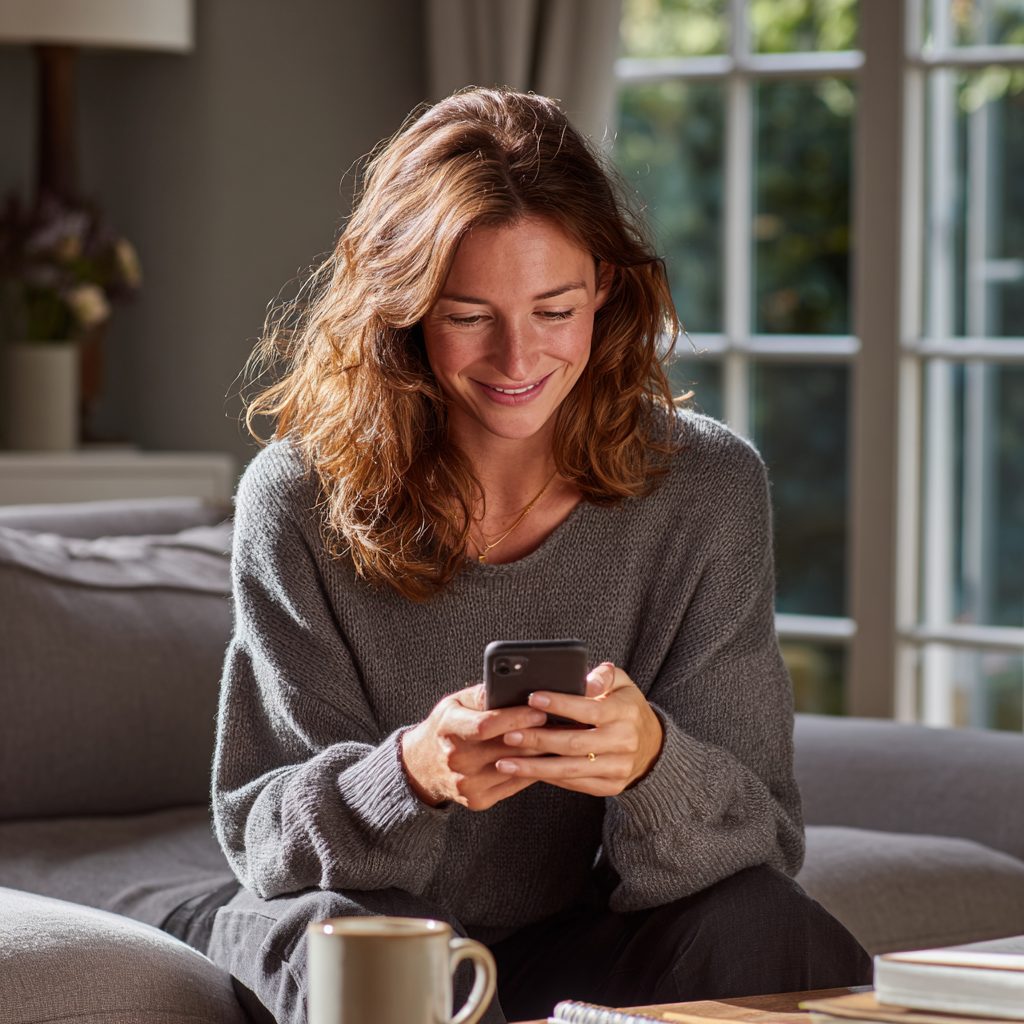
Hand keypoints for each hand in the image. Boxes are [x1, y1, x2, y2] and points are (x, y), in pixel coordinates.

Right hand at [400, 684, 547, 810]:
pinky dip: (532, 771)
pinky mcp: (478, 800)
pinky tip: (544, 758)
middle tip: (560, 723)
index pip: (486, 725)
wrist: (422, 766)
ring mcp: (466, 783)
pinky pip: (515, 784)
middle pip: (506, 747)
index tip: (540, 711)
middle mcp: (455, 759)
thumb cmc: (445, 728)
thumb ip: (483, 694)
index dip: (516, 718)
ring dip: (540, 754)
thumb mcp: (455, 703)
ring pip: (516, 767)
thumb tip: (514, 686)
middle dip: (537, 734)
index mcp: (448, 728)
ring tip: (558, 739)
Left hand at [492, 663, 663, 796]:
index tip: (532, 698)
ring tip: (504, 762)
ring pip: (570, 770)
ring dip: (534, 767)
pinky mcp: (611, 787)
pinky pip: (574, 784)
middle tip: (508, 734)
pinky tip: (524, 772)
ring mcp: (618, 768)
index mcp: (626, 713)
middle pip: (574, 743)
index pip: (589, 709)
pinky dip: (547, 778)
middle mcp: (624, 743)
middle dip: (538, 739)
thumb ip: (604, 676)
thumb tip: (585, 680)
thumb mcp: (623, 683)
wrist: (652, 746)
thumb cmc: (626, 706)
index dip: (560, 704)